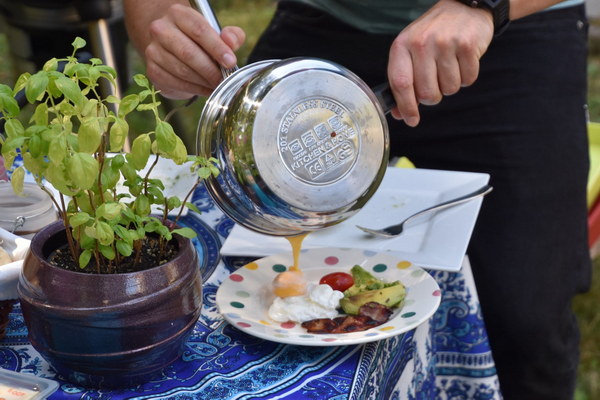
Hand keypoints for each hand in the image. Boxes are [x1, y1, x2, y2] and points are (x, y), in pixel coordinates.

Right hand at [142, 3, 245, 98]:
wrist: (171, 47)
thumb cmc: (199, 40)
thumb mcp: (218, 33)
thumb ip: (231, 35)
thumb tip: (231, 43)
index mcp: (179, 14)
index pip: (199, 30)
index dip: (217, 48)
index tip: (231, 62)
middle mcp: (161, 29)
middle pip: (189, 53)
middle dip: (211, 70)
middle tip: (224, 80)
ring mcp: (154, 50)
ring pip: (182, 71)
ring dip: (203, 82)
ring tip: (217, 85)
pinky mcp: (153, 70)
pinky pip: (176, 83)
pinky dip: (195, 89)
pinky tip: (205, 89)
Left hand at [388, 0, 493, 125]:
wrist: (463, 7)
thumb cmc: (432, 35)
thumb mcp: (410, 52)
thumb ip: (404, 82)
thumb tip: (402, 114)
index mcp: (402, 45)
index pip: (400, 83)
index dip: (406, 107)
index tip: (411, 120)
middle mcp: (422, 43)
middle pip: (427, 93)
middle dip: (433, 97)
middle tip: (436, 83)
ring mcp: (445, 43)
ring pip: (449, 89)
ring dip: (450, 85)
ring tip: (449, 66)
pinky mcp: (467, 45)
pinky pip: (468, 80)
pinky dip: (466, 77)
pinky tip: (462, 61)